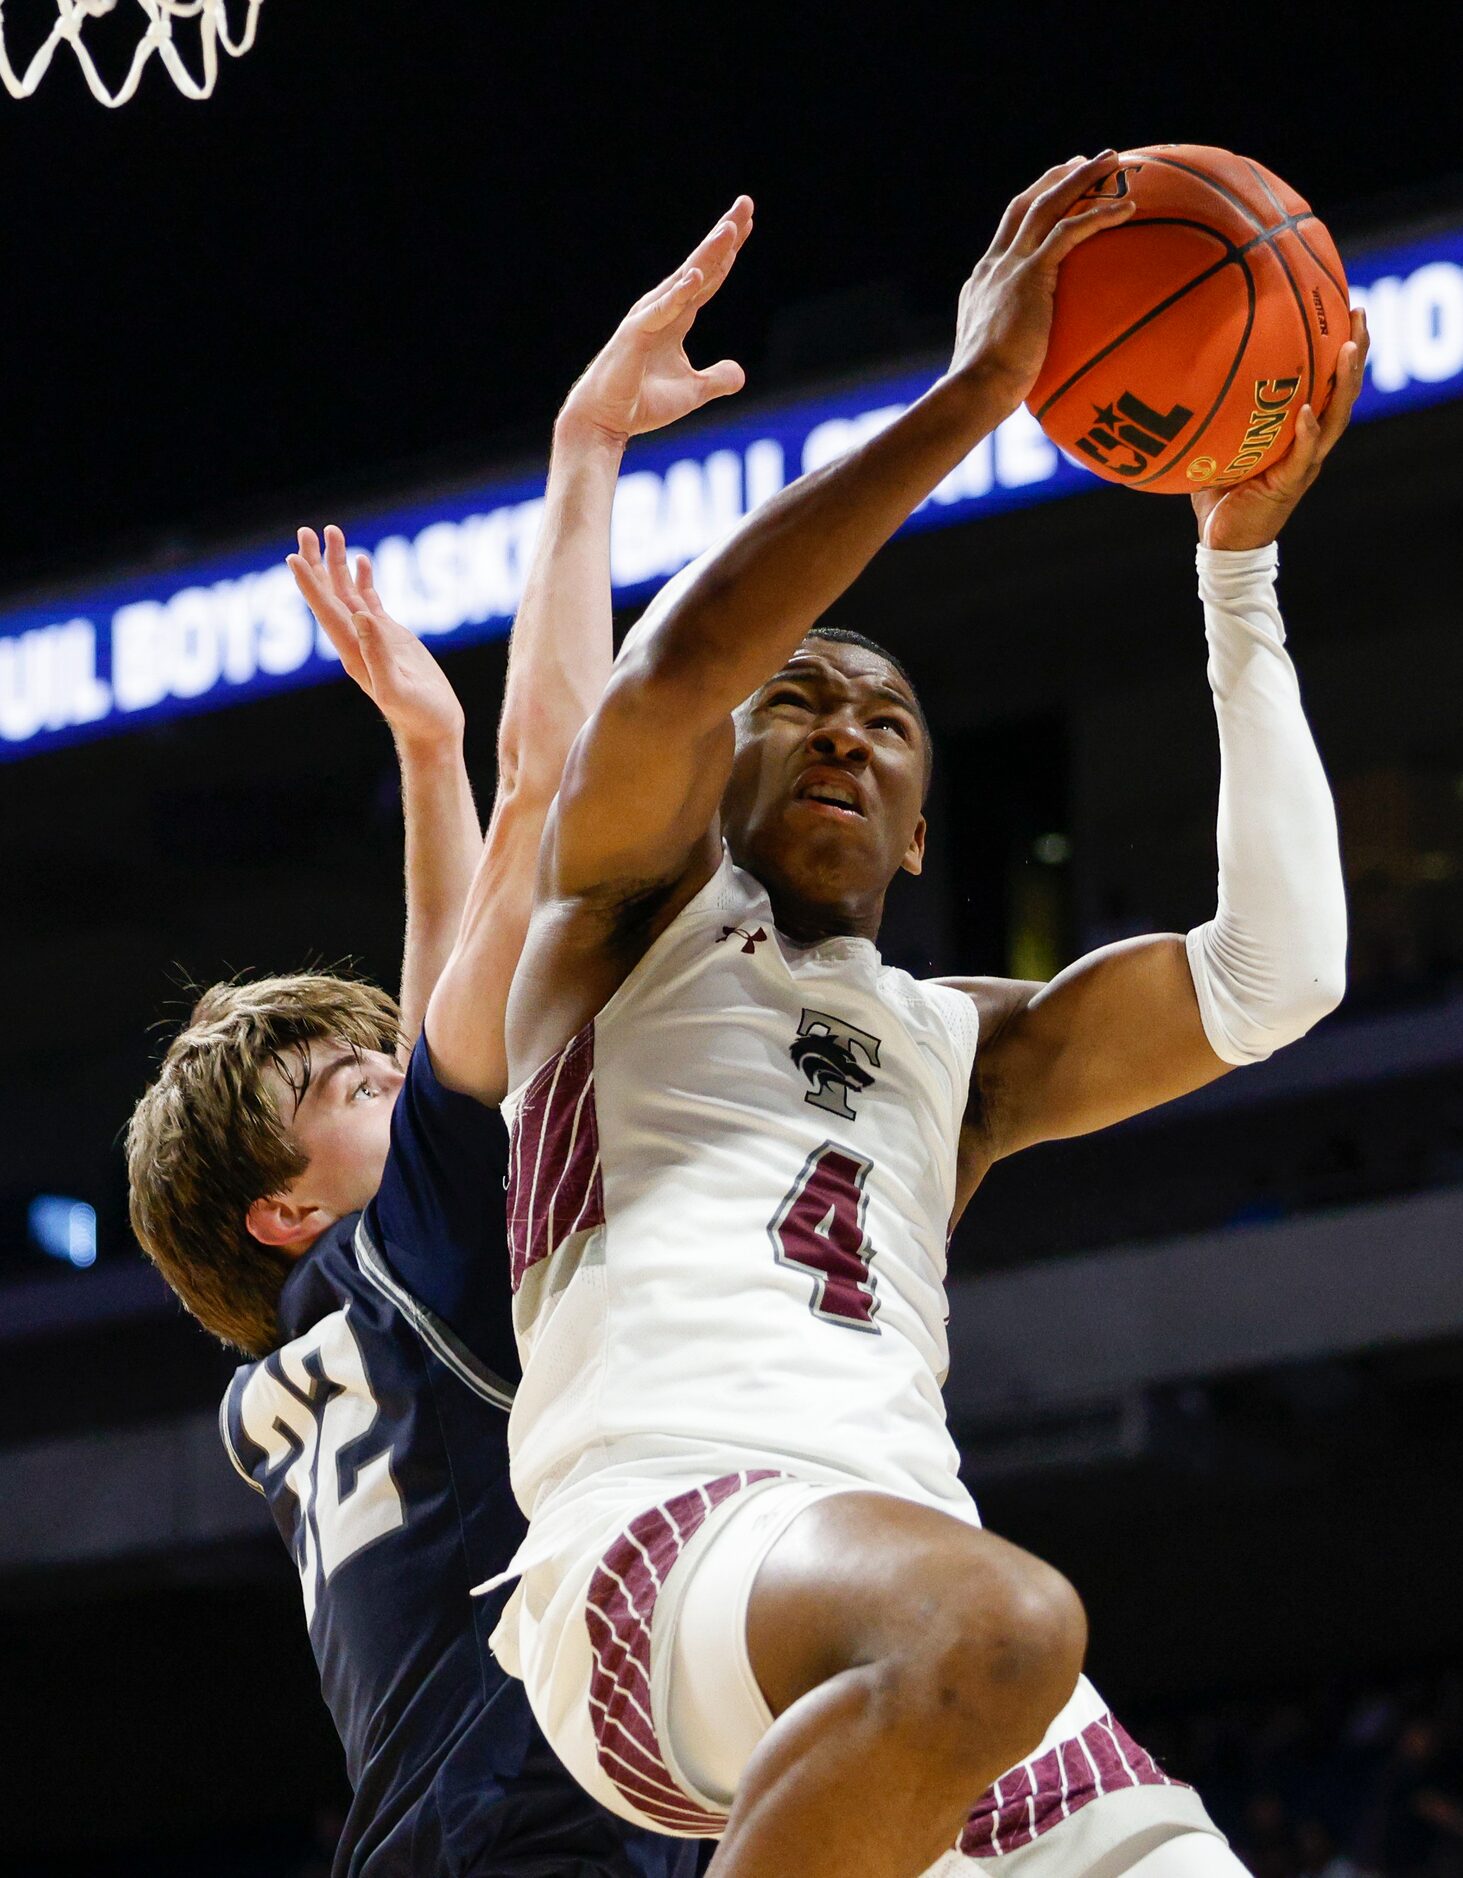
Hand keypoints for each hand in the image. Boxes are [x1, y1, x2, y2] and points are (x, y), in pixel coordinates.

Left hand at [287, 525, 464, 751]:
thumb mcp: (397, 688)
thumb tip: (360, 616)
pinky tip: (362, 560)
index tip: (294, 557)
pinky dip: (362, 579)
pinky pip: (369, 601)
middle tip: (305, 531)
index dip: (309, 584)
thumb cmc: (417, 714)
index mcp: (353, 651)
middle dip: (315, 563)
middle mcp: (356, 640)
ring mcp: (371, 636)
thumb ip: (377, 653)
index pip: (325, 610)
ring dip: (336, 563)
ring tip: (332, 532)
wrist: (433, 728)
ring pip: (346, 592)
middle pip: (328, 594)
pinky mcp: (389, 636)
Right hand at [556, 196, 752, 447]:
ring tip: (730, 230)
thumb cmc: (642, 402)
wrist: (607, 420)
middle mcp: (663, 308)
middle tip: (746, 203)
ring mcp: (648, 318)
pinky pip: (661, 312)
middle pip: (701, 265)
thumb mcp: (692, 392)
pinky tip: (697, 276)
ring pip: (685, 280)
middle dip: (724, 235)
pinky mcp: (635, 335)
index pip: (710, 277)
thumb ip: (717, 380)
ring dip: (708, 254)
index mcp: (677, 316)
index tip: (747, 222)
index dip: (729, 252)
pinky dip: (679, 294)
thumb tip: (740, 374)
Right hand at [951, 154, 1135, 408]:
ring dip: (1080, 179)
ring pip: (1047, 205)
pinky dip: (1099, 216)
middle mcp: (994, 266)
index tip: (1055, 192)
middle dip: (1055, 179)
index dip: (1032, 205)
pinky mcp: (1030, 276)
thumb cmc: (985, 391)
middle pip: (1025, 205)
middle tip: (1085, 161)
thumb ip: (1015, 348)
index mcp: (984, 281)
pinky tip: (1129, 208)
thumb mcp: (997, 361)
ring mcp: (1010, 267)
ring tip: (1112, 161)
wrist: (973, 390)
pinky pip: (1070, 233)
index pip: (1008, 232)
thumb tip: (1032, 368)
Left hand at [1193, 309, 1368, 549]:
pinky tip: (1308, 409)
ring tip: (1349, 349)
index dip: (1340, 350)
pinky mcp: (1287, 485)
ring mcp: (1303, 465)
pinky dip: (1306, 432)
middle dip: (1355, 352)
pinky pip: (1302, 455)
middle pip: (1343, 392)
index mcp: (1300, 434)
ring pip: (1334, 418)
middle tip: (1359, 313)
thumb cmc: (1221, 495)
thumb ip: (1219, 415)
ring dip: (1344, 383)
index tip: (1345, 309)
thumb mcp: (1221, 446)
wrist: (1223, 544)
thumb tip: (1189, 375)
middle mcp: (1310, 445)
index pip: (1328, 384)